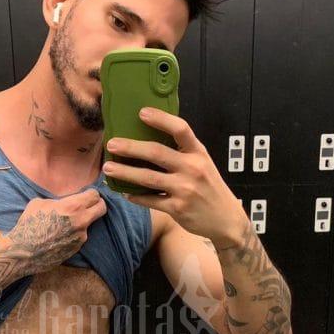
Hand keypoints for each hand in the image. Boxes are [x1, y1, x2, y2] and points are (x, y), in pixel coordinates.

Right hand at [6, 189, 106, 273]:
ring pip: (89, 224)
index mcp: (74, 207)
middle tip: (88, 205)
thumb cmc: (29, 224)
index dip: (90, 193)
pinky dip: (73, 234)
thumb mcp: (40, 203)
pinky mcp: (76, 249)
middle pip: (102, 208)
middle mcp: (82, 222)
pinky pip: (79, 237)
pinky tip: (59, 236)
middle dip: (97, 204)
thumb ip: (57, 201)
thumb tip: (62, 202)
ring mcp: (81, 237)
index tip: (85, 194)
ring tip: (64, 224)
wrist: (24, 251)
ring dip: (81, 222)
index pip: (95, 195)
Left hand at [102, 108, 247, 245]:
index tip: (141, 112)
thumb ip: (183, 153)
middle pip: (156, 152)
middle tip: (112, 144)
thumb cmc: (209, 189)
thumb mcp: (203, 164)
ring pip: (148, 178)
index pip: (181, 129)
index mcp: (199, 153)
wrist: (226, 220)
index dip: (161, 119)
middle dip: (131, 147)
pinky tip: (125, 192)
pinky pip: (150, 200)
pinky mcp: (178, 208)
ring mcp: (185, 189)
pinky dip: (135, 196)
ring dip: (125, 172)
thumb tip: (151, 142)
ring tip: (108, 168)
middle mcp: (192, 168)